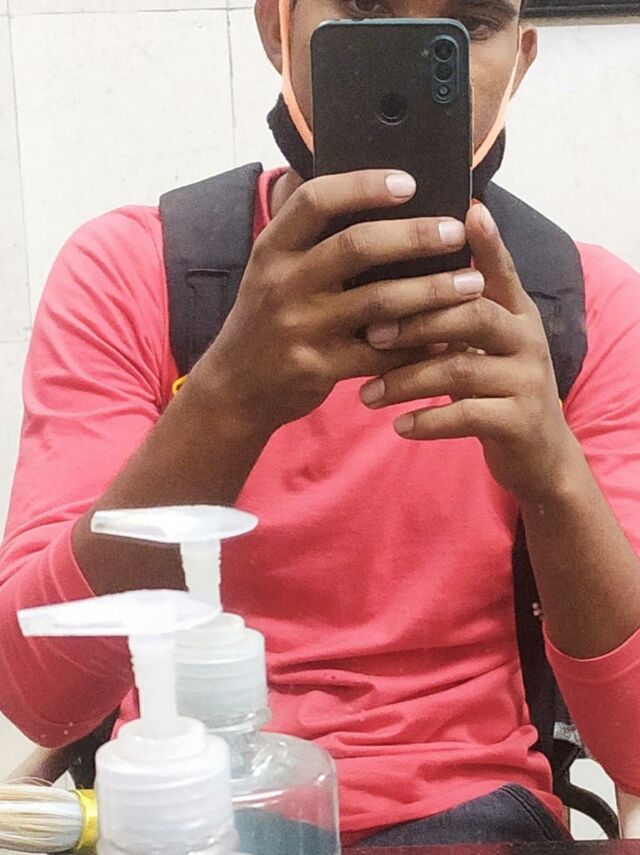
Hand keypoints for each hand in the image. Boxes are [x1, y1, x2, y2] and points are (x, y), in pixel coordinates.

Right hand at [192, 170, 482, 435]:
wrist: (236, 387)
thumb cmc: (266, 318)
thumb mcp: (269, 268)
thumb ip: (302, 229)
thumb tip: (338, 170)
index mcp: (273, 248)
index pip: (316, 201)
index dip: (364, 186)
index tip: (409, 182)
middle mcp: (283, 283)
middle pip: (357, 246)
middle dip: (415, 235)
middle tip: (456, 231)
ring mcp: (300, 328)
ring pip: (379, 302)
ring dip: (431, 291)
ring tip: (471, 282)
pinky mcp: (318, 368)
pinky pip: (381, 353)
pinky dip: (418, 345)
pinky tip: (447, 336)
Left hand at [360, 203, 578, 501]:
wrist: (538, 452)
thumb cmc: (494, 389)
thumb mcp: (483, 346)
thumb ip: (455, 313)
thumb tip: (395, 280)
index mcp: (515, 313)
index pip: (498, 270)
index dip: (486, 242)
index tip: (463, 211)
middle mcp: (526, 339)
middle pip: (470, 315)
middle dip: (414, 321)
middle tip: (368, 333)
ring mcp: (526, 380)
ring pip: (460, 370)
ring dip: (405, 381)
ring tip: (366, 395)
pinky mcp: (519, 422)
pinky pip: (466, 417)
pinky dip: (427, 421)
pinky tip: (398, 426)